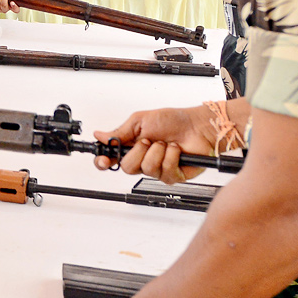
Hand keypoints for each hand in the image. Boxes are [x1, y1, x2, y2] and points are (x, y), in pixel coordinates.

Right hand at [94, 105, 219, 183]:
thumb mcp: (141, 120)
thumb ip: (120, 131)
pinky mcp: (172, 176)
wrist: (197, 126)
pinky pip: (165, 171)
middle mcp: (142, 160)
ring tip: (165, 143)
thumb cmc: (172, 121)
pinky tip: (175, 149)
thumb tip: (100, 135)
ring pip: (147, 169)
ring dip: (157, 151)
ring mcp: (157, 169)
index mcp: (131, 147)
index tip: (104, 159)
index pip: (110, 160)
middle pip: (126, 167)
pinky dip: (171, 156)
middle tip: (147, 141)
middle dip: (138, 152)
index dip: (103, 162)